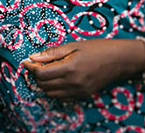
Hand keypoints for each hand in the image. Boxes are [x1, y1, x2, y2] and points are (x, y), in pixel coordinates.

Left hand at [22, 38, 144, 100]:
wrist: (119, 60)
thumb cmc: (96, 49)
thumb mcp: (73, 46)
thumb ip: (51, 53)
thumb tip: (32, 57)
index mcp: (69, 68)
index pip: (41, 73)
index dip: (30, 67)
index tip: (26, 61)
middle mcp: (73, 83)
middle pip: (43, 84)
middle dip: (36, 74)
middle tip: (37, 64)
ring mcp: (78, 92)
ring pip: (50, 93)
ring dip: (44, 83)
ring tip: (47, 71)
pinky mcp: (83, 96)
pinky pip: (61, 98)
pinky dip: (54, 90)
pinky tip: (57, 79)